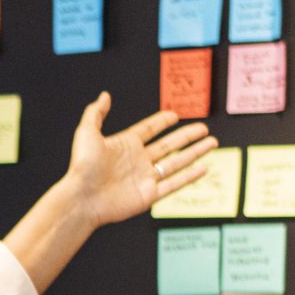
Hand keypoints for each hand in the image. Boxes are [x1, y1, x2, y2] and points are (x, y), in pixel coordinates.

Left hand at [62, 91, 217, 227]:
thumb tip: (104, 95)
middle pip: (168, 145)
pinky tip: (204, 168)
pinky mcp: (149, 195)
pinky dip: (190, 177)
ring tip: (212, 142)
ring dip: (195, 153)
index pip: (149, 130)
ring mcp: (144, 178)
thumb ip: (96, 113)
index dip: (162, 122)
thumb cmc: (82, 167)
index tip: (174, 115)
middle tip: (203, 128)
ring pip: (176, 163)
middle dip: (187, 136)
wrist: (81, 198)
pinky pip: (174, 184)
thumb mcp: (87, 133)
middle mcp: (137, 161)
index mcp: (125, 145)